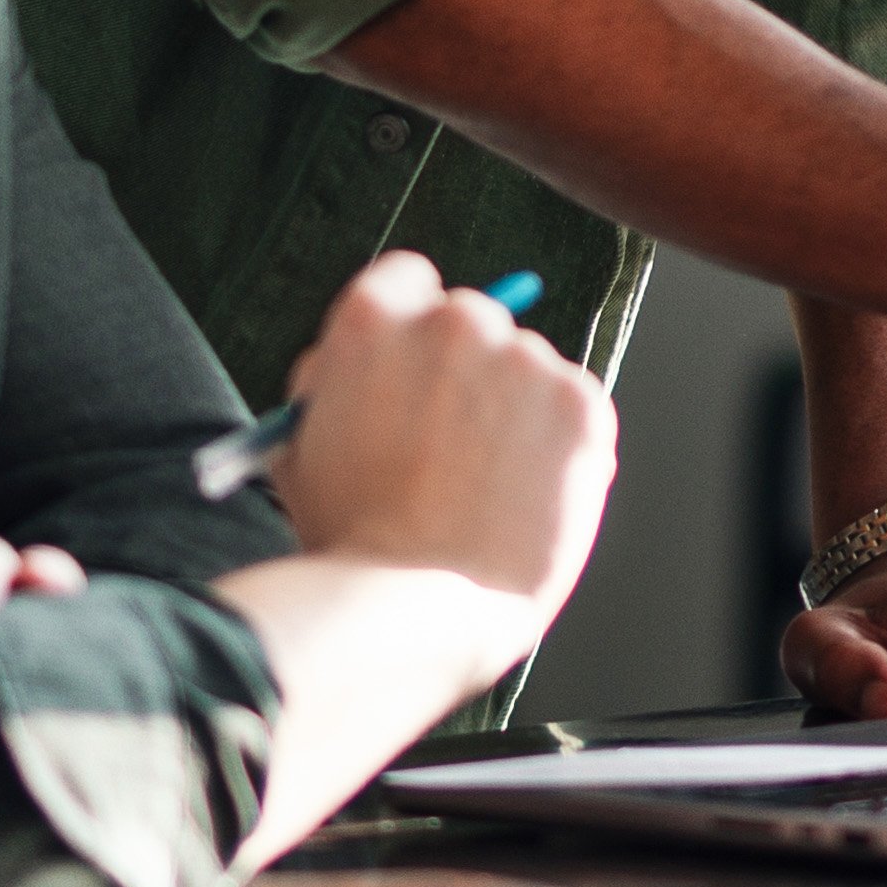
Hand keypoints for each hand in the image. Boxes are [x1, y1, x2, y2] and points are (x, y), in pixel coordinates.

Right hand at [266, 254, 609, 626]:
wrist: (413, 606)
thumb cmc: (349, 540)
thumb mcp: (305, 443)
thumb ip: (337, 384)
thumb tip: (368, 358)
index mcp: (375, 318)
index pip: (408, 281)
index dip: (411, 332)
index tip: (420, 366)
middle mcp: (456, 322)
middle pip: (473, 321)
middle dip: (466, 373)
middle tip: (454, 445)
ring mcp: (525, 360)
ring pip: (528, 372)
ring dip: (515, 413)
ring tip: (484, 492)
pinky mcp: (581, 405)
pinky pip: (575, 412)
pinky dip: (561, 449)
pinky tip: (524, 500)